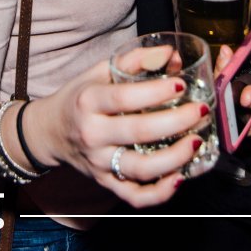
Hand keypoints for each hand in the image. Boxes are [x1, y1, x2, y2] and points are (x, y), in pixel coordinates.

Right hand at [22, 60, 207, 207]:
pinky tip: (180, 176)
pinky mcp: (107, 183)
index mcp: (88, 101)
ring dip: (175, 157)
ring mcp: (99, 163)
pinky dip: (160, 192)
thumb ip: (134, 60)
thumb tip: (170, 53)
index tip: (182, 85)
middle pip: (139, 132)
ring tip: (196, 141)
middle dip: (177, 121)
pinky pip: (136, 196)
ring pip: (141, 168)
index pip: (125, 97)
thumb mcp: (98, 72)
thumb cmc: (79, 97)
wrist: (50, 132)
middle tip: (200, 110)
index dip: (157, 91)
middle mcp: (92, 134)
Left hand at [214, 46, 250, 135]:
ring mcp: (241, 94)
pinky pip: (236, 70)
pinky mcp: (247, 80)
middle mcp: (239, 111)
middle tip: (224, 62)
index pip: (225, 115)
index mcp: (246, 126)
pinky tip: (230, 51)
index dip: (218, 101)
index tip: (219, 86)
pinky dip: (233, 61)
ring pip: (226, 81)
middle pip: (221, 95)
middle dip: (220, 78)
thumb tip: (245, 97)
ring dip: (224, 67)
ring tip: (226, 53)